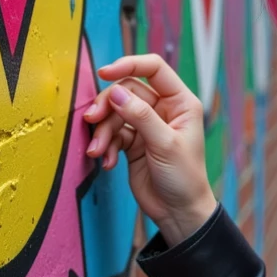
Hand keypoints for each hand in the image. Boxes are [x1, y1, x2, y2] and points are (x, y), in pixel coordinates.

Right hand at [84, 54, 217, 244]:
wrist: (178, 212)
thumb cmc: (184, 178)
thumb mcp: (164, 144)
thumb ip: (140, 116)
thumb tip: (116, 92)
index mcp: (180, 102)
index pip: (154, 69)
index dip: (129, 65)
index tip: (105, 73)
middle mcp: (163, 109)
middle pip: (126, 91)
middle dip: (108, 107)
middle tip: (92, 121)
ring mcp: (146, 125)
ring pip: (115, 113)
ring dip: (103, 131)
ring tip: (97, 152)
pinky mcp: (133, 142)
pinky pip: (112, 133)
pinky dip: (105, 146)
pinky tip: (106, 162)